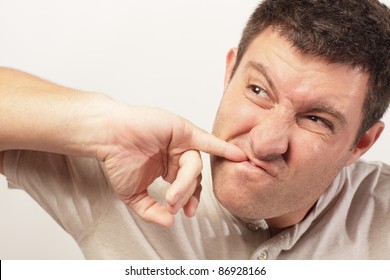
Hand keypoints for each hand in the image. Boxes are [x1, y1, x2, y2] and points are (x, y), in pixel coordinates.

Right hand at [98, 104, 246, 226]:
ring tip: (172, 194)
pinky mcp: (183, 130)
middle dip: (187, 194)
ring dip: (186, 183)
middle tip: (174, 203)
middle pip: (194, 177)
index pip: (188, 186)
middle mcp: (178, 155)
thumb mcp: (133, 195)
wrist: (108, 137)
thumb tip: (169, 222)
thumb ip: (151, 210)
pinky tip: (237, 156)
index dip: (189, 200)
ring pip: (195, 165)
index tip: (185, 212)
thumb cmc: (117, 160)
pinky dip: (223, 148)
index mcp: (169, 168)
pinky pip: (207, 141)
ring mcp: (182, 142)